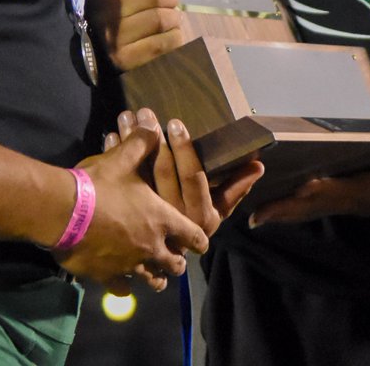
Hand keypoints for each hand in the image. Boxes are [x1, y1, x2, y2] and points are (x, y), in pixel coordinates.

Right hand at [54, 114, 208, 291]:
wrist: (64, 211)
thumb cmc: (99, 184)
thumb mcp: (122, 158)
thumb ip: (141, 142)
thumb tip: (152, 124)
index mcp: (162, 219)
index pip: (194, 236)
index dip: (198, 238)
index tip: (198, 240)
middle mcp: (152, 247)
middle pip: (176, 264)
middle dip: (177, 261)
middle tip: (173, 256)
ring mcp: (131, 265)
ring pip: (154, 280)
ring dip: (156, 276)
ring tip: (154, 273)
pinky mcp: (108, 276)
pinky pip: (124, 289)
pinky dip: (126, 285)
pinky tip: (123, 281)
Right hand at [87, 0, 183, 70]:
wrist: (96, 61)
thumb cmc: (109, 21)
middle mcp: (105, 13)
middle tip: (171, 2)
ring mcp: (115, 38)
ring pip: (161, 18)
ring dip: (173, 18)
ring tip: (171, 20)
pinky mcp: (128, 60)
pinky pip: (166, 41)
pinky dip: (174, 37)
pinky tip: (169, 37)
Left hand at [105, 109, 264, 237]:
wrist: (163, 258)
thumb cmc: (196, 221)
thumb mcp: (219, 209)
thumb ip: (236, 187)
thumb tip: (259, 165)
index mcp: (201, 215)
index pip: (193, 177)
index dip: (185, 149)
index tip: (176, 123)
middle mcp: (176, 218)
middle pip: (164, 173)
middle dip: (155, 138)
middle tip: (146, 112)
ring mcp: (151, 220)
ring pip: (140, 174)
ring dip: (130, 143)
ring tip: (126, 115)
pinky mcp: (129, 217)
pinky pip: (121, 184)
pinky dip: (114, 158)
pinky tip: (110, 137)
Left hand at [248, 129, 369, 226]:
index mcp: (364, 189)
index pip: (328, 194)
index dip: (303, 197)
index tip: (277, 201)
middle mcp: (352, 199)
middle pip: (311, 208)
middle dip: (283, 212)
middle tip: (252, 217)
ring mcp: (350, 202)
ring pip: (311, 209)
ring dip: (285, 211)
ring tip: (257, 212)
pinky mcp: (350, 198)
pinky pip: (318, 205)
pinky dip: (298, 205)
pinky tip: (281, 201)